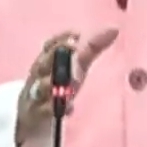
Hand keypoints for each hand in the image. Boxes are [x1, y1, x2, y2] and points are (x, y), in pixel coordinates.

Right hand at [14, 28, 118, 145]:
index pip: (48, 47)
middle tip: (73, 48)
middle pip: (43, 63)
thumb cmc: (58, 86)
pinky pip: (45, 111)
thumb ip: (92, 49)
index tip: (76, 35)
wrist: (33, 118)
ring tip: (73, 81)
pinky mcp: (36, 115)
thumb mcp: (75, 68)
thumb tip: (113, 29)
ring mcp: (35, 95)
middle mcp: (38, 76)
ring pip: (41, 87)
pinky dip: (56, 108)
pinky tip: (70, 108)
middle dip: (56, 56)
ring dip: (56, 83)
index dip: (60, 39)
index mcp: (46, 62)